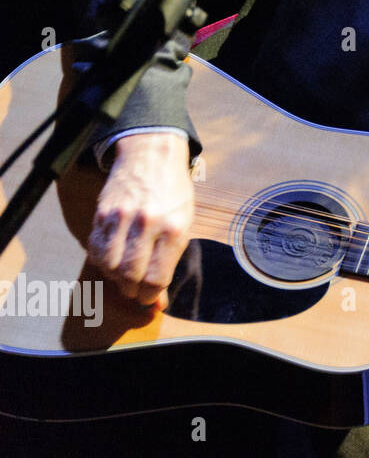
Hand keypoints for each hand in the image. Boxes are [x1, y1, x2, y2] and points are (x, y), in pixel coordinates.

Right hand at [88, 132, 193, 309]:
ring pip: (108, 266)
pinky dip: (103, 262)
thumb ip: (170, 261)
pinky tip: (113, 260)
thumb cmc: (173, 193)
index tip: (150, 298)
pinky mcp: (102, 214)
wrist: (152, 156)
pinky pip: (96, 250)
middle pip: (129, 276)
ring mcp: (121, 218)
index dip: (150, 295)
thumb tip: (157, 301)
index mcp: (173, 228)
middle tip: (136, 290)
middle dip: (132, 291)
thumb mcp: (184, 224)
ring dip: (115, 279)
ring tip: (125, 275)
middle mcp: (146, 224)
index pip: (155, 278)